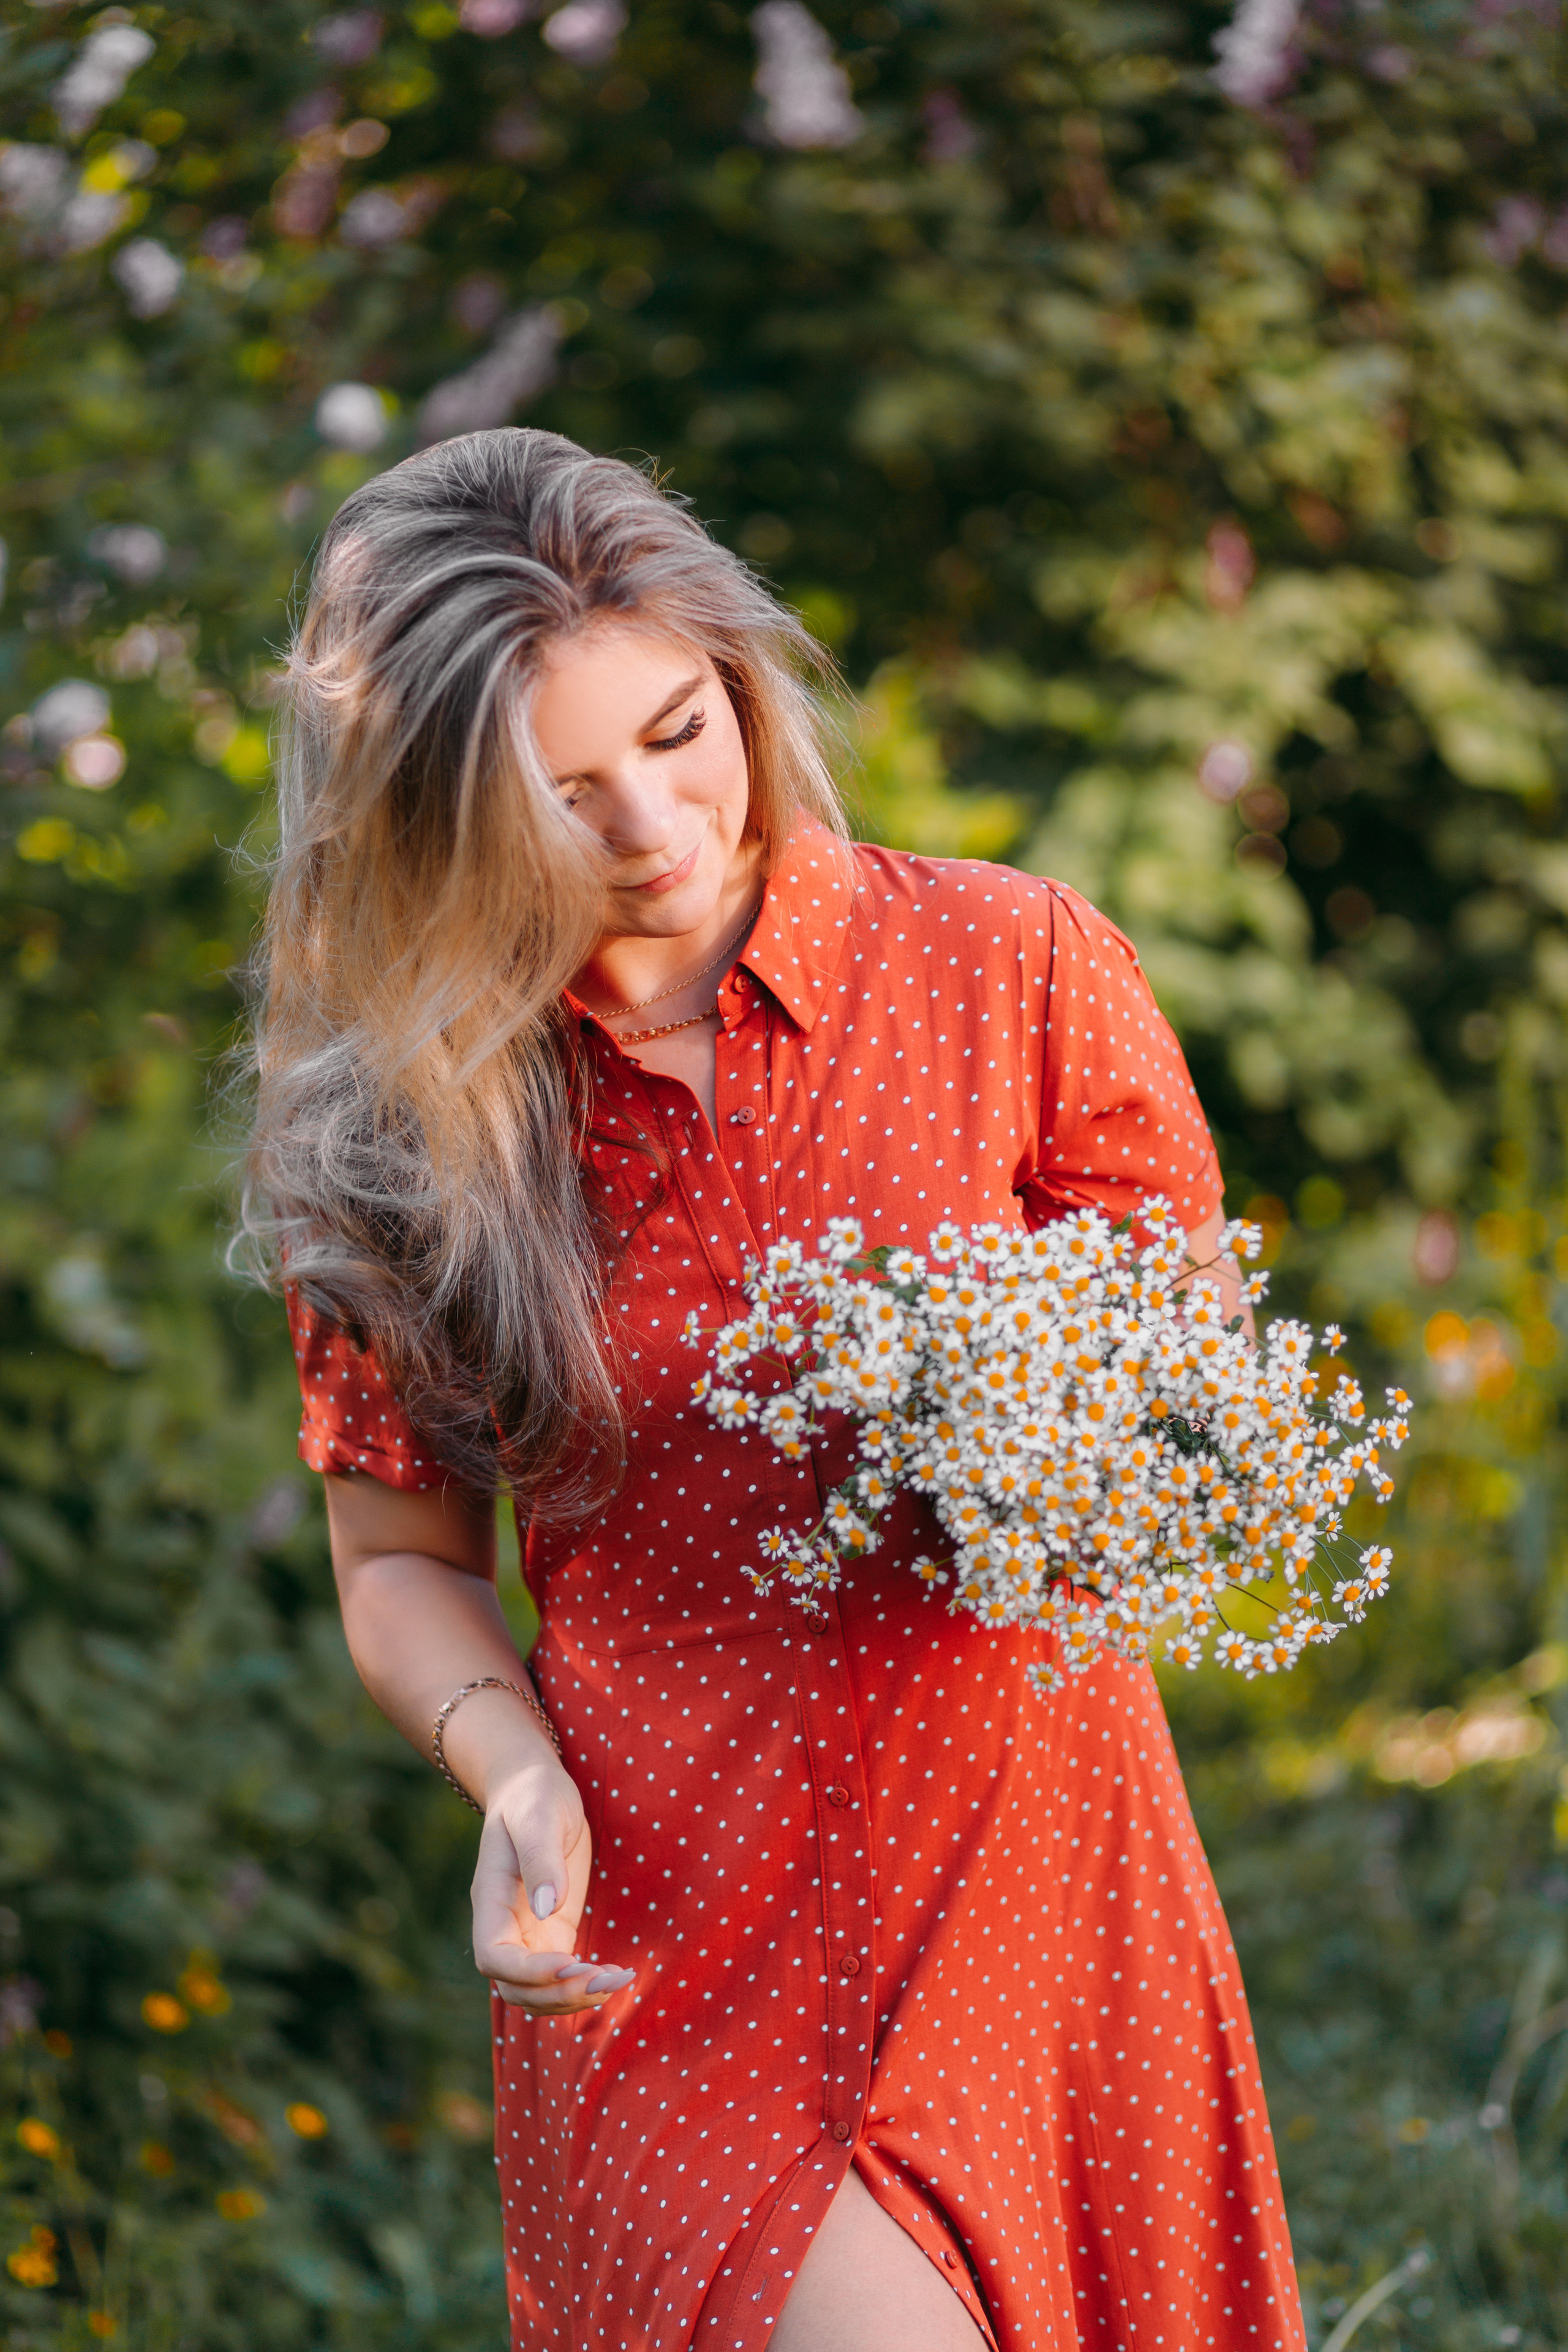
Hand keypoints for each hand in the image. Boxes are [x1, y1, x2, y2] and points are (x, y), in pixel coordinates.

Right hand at [470, 1757, 634, 2017]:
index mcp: (490, 1899)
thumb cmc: (533, 1795)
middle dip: (556, 1993)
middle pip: (515, 1987)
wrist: (535, 1787)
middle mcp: (504, 1926)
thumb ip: (540, 1859)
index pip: (493, 1956)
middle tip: (603, 1979)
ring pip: (538, 1992)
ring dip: (574, 1997)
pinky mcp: (553, 1933)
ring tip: (616, 1980)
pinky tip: (615, 1975)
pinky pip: (561, 1976)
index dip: (527, 1971)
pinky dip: (584, 1985)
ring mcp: (528, 1934)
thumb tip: (547, 1909)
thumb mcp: (538, 1816)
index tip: (568, 1961)